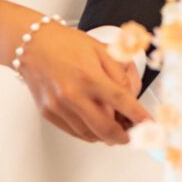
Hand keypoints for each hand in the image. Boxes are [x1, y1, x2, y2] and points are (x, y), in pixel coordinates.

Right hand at [19, 24, 150, 144]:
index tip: (149, 124)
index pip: (121, 101)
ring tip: (115, 126)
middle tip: (133, 133)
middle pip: (106, 128)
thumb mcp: (101, 50)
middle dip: (124, 136)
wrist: (32, 44)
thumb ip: (119, 74)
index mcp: (89, 76)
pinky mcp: (49, 113)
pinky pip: (75, 132)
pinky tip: (96, 124)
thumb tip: (131, 97)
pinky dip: (90, 133)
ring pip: (90, 134)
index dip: (139, 116)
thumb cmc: (66, 44)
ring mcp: (59, 107)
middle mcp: (73, 94)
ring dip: (107, 136)